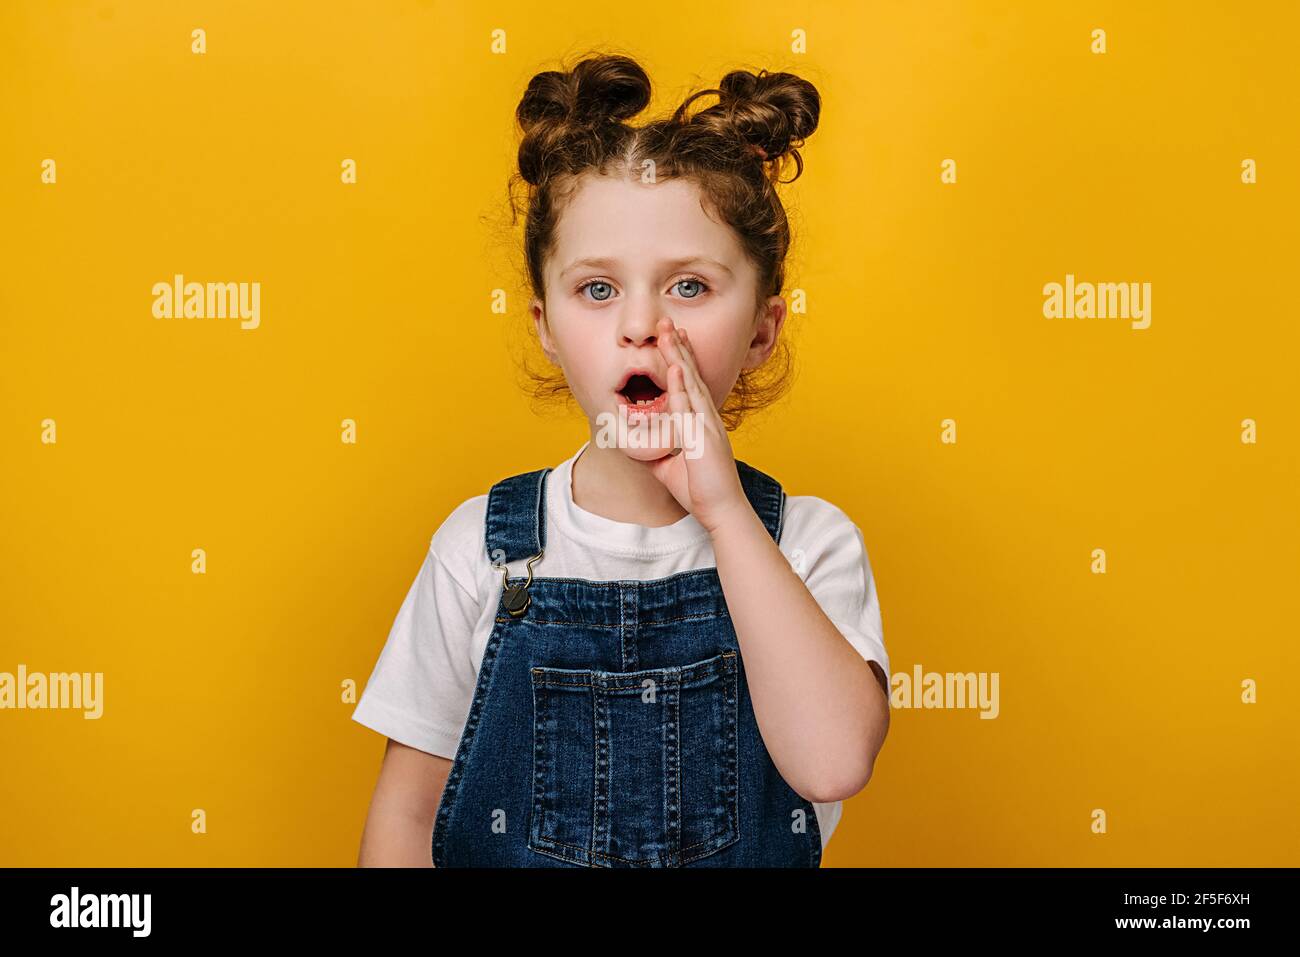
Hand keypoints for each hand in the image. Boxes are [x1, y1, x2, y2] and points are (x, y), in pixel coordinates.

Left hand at [643, 317, 752, 535]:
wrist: (722, 510)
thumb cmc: (701, 491)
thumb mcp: (670, 467)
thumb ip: (658, 451)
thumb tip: (641, 446)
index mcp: (701, 422)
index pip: (689, 384)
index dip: (681, 360)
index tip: (672, 339)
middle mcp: (706, 418)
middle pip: (690, 375)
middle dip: (678, 348)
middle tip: (668, 323)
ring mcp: (707, 425)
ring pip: (690, 383)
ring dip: (679, 357)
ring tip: (669, 333)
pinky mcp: (704, 437)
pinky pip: (690, 406)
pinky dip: (682, 385)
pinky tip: (675, 367)